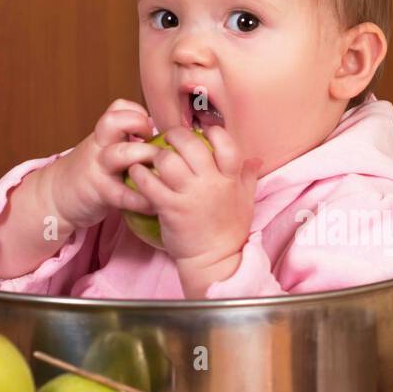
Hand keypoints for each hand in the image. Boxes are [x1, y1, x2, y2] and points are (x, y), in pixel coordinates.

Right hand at [46, 98, 163, 231]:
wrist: (55, 198)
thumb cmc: (87, 174)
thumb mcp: (101, 150)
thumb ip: (124, 141)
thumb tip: (159, 139)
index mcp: (102, 136)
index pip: (119, 107)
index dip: (137, 112)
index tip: (148, 131)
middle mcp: (98, 148)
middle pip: (113, 121)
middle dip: (140, 126)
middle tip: (156, 146)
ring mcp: (97, 170)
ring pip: (120, 154)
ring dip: (144, 157)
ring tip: (159, 171)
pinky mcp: (100, 194)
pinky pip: (124, 195)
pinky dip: (142, 200)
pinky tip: (154, 204)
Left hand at [126, 126, 259, 293]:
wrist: (215, 259)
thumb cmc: (230, 230)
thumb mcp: (246, 200)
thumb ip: (247, 176)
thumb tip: (255, 159)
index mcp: (230, 178)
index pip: (226, 143)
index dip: (213, 131)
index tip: (203, 132)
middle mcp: (211, 183)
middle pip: (192, 145)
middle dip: (177, 135)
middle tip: (169, 139)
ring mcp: (189, 196)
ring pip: (168, 161)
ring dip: (157, 155)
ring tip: (153, 158)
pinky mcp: (170, 209)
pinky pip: (150, 184)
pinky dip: (140, 175)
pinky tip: (137, 172)